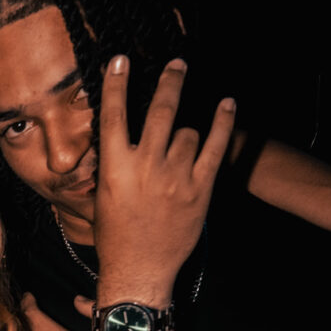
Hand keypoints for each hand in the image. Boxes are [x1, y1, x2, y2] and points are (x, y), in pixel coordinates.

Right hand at [92, 56, 232, 296]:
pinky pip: (216, 147)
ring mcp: (176, 177)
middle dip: (170, 82)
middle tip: (177, 64)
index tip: (120, 60)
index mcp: (116, 168)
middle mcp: (146, 167)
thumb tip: (120, 138)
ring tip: (177, 150)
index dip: (116, 84)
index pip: (113, 115)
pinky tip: (227, 104)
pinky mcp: (200, 189)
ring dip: (184, 133)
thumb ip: (113, 165)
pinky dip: (223, 123)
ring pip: (187, 133)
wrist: (140, 270)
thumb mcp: (103, 197)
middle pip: (160, 111)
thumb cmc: (117, 237)